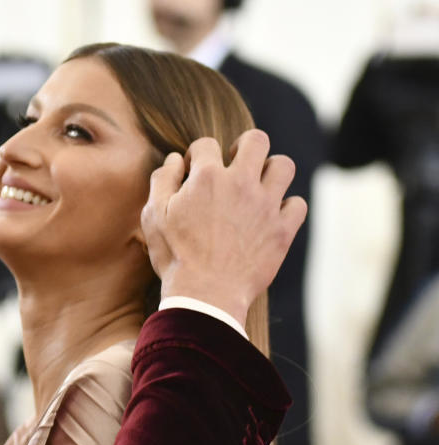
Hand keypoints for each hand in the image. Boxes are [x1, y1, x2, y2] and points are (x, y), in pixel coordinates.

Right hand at [140, 129, 307, 327]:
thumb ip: (162, 181)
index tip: (194, 171)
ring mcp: (266, 206)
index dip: (197, 155)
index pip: (206, 144)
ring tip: (258, 186)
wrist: (205, 296)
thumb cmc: (175, 257)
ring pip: (284, 166)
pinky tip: (272, 215)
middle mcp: (240, 183)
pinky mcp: (282, 230)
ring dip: (271, 171)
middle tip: (234, 165)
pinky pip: (297, 204)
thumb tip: (176, 159)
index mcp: (206, 177)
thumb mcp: (153, 217)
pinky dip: (287, 207)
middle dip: (244, 146)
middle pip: (257, 140)